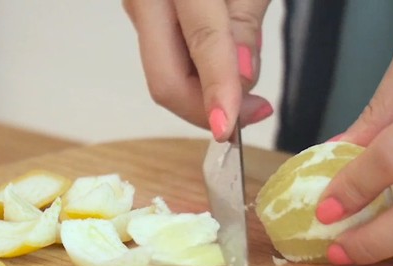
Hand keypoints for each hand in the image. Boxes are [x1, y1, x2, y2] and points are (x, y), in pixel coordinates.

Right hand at [123, 0, 272, 140]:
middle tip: (253, 114)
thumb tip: (243, 78)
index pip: (201, 43)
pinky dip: (198, 76)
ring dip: (205, 95)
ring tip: (246, 91)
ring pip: (166, 75)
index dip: (216, 92)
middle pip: (165, 79)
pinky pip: (170, 60)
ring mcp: (139, 8)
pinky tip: (224, 71)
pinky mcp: (146, 16)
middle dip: (207, 109)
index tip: (229, 127)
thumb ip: (243, 23)